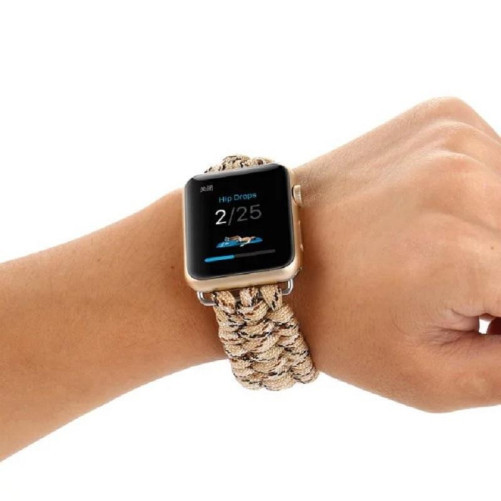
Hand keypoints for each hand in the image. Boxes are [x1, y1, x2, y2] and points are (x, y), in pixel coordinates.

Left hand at [293, 97, 500, 411]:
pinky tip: (441, 217)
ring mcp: (453, 140)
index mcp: (464, 256)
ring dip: (500, 237)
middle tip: (465, 295)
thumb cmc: (340, 320)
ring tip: (446, 257)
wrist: (281, 251)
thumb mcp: (428, 378)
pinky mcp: (444, 116)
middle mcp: (464, 183)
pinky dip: (489, 197)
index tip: (478, 316)